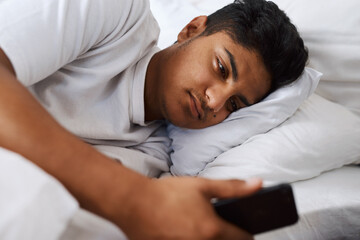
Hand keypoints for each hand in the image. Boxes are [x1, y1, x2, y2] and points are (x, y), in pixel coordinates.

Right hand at [117, 176, 261, 239]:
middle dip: (228, 239)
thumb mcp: (202, 186)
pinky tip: (182, 232)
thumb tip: (258, 184)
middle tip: (219, 229)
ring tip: (198, 228)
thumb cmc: (167, 193)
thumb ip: (233, 188)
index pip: (243, 239)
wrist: (134, 203)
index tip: (244, 231)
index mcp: (212, 230)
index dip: (246, 234)